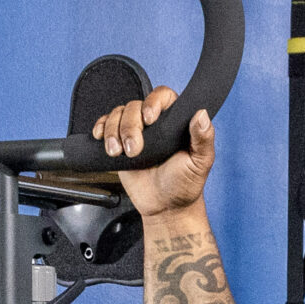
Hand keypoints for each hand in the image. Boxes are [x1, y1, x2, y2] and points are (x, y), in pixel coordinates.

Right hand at [92, 85, 213, 217]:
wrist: (165, 207)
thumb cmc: (185, 185)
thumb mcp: (200, 163)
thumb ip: (203, 139)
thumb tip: (202, 114)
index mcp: (175, 121)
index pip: (163, 96)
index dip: (153, 102)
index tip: (150, 119)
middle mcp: (155, 122)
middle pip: (134, 106)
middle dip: (130, 126)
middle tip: (134, 149)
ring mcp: (135, 131)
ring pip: (117, 114)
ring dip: (113, 131)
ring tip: (117, 152)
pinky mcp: (119, 142)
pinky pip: (105, 124)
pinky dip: (101, 129)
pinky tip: (102, 139)